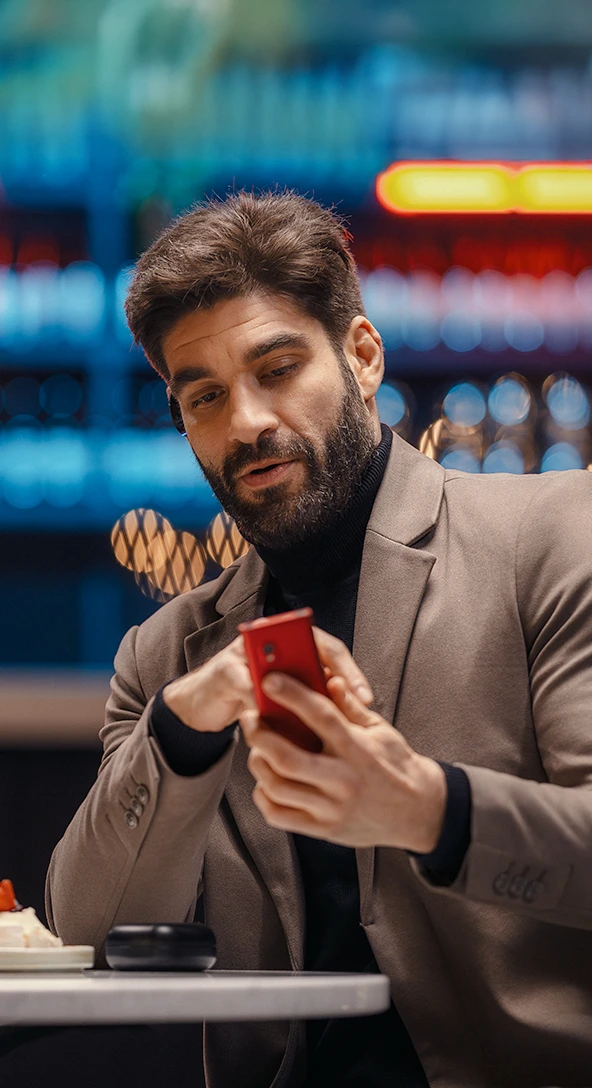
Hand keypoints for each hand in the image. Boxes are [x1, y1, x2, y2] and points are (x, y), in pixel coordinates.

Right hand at [162, 624, 373, 734]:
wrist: (207, 704)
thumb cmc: (254, 703)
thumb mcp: (289, 706)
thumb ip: (312, 703)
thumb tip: (348, 717)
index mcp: (293, 647)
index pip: (331, 651)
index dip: (351, 672)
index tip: (367, 699)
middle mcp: (273, 642)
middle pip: (309, 650)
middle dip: (329, 674)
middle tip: (351, 700)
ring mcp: (247, 652)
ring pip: (280, 664)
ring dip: (295, 689)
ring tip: (315, 713)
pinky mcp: (225, 670)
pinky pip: (247, 684)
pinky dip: (260, 700)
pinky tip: (273, 720)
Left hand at [241, 673, 446, 851]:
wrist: (417, 812)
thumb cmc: (397, 767)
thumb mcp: (381, 730)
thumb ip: (351, 706)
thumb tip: (330, 679)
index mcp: (358, 750)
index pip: (320, 716)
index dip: (292, 695)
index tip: (270, 680)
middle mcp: (343, 781)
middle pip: (287, 757)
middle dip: (260, 734)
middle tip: (250, 718)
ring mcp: (331, 809)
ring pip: (277, 787)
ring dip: (258, 763)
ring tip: (257, 748)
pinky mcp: (323, 830)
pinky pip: (279, 815)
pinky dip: (263, 795)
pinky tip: (266, 780)